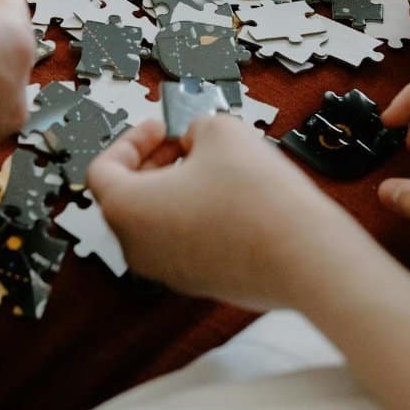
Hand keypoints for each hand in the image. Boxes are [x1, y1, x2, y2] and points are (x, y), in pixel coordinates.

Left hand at [87, 116, 363, 309]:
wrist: (305, 256)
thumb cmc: (257, 199)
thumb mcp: (221, 131)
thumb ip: (197, 126)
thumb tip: (198, 138)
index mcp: (126, 210)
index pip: (104, 169)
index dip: (133, 139)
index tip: (162, 127)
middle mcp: (138, 247)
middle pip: (129, 196)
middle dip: (156, 161)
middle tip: (187, 142)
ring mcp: (169, 271)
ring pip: (158, 220)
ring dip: (178, 188)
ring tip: (217, 166)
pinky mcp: (201, 283)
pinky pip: (185, 242)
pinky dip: (198, 215)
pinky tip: (235, 198)